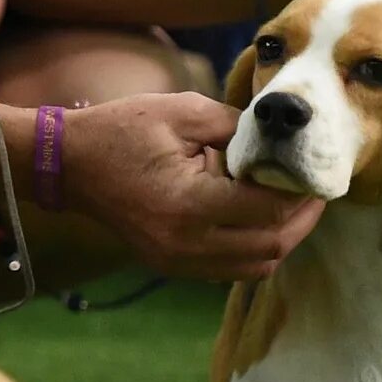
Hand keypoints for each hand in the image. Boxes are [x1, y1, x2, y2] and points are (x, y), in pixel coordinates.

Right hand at [60, 92, 321, 278]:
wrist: (69, 164)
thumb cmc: (122, 130)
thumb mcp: (185, 112)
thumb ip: (236, 129)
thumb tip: (278, 145)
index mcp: (190, 203)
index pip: (267, 210)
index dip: (298, 194)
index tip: (311, 173)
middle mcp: (186, 243)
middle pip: (269, 247)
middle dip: (299, 221)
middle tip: (312, 193)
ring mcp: (176, 261)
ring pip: (254, 267)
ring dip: (279, 240)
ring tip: (288, 207)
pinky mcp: (171, 265)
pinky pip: (229, 269)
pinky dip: (252, 249)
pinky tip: (255, 219)